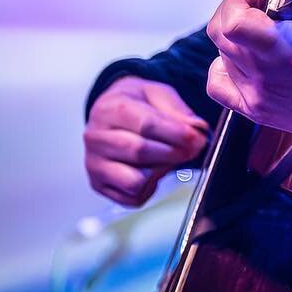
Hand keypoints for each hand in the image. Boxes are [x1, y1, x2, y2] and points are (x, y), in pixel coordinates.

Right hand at [84, 76, 210, 205]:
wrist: (110, 113)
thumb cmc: (136, 104)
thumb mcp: (157, 94)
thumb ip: (178, 111)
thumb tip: (197, 129)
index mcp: (108, 109)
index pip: (145, 124)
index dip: (176, 133)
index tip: (197, 137)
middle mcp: (95, 138)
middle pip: (140, 152)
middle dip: (173, 153)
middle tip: (192, 149)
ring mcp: (94, 164)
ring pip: (135, 180)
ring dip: (159, 172)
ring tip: (166, 159)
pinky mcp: (99, 185)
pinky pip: (133, 197)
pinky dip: (149, 188)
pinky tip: (151, 170)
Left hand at [204, 0, 291, 160]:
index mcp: (285, 48)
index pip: (231, 20)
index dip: (239, 1)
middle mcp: (266, 74)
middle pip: (220, 33)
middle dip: (237, 12)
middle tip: (262, 12)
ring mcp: (259, 96)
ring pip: (222, 55)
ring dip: (236, 39)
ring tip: (266, 39)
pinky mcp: (259, 112)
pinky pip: (219, 85)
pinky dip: (224, 68)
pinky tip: (246, 62)